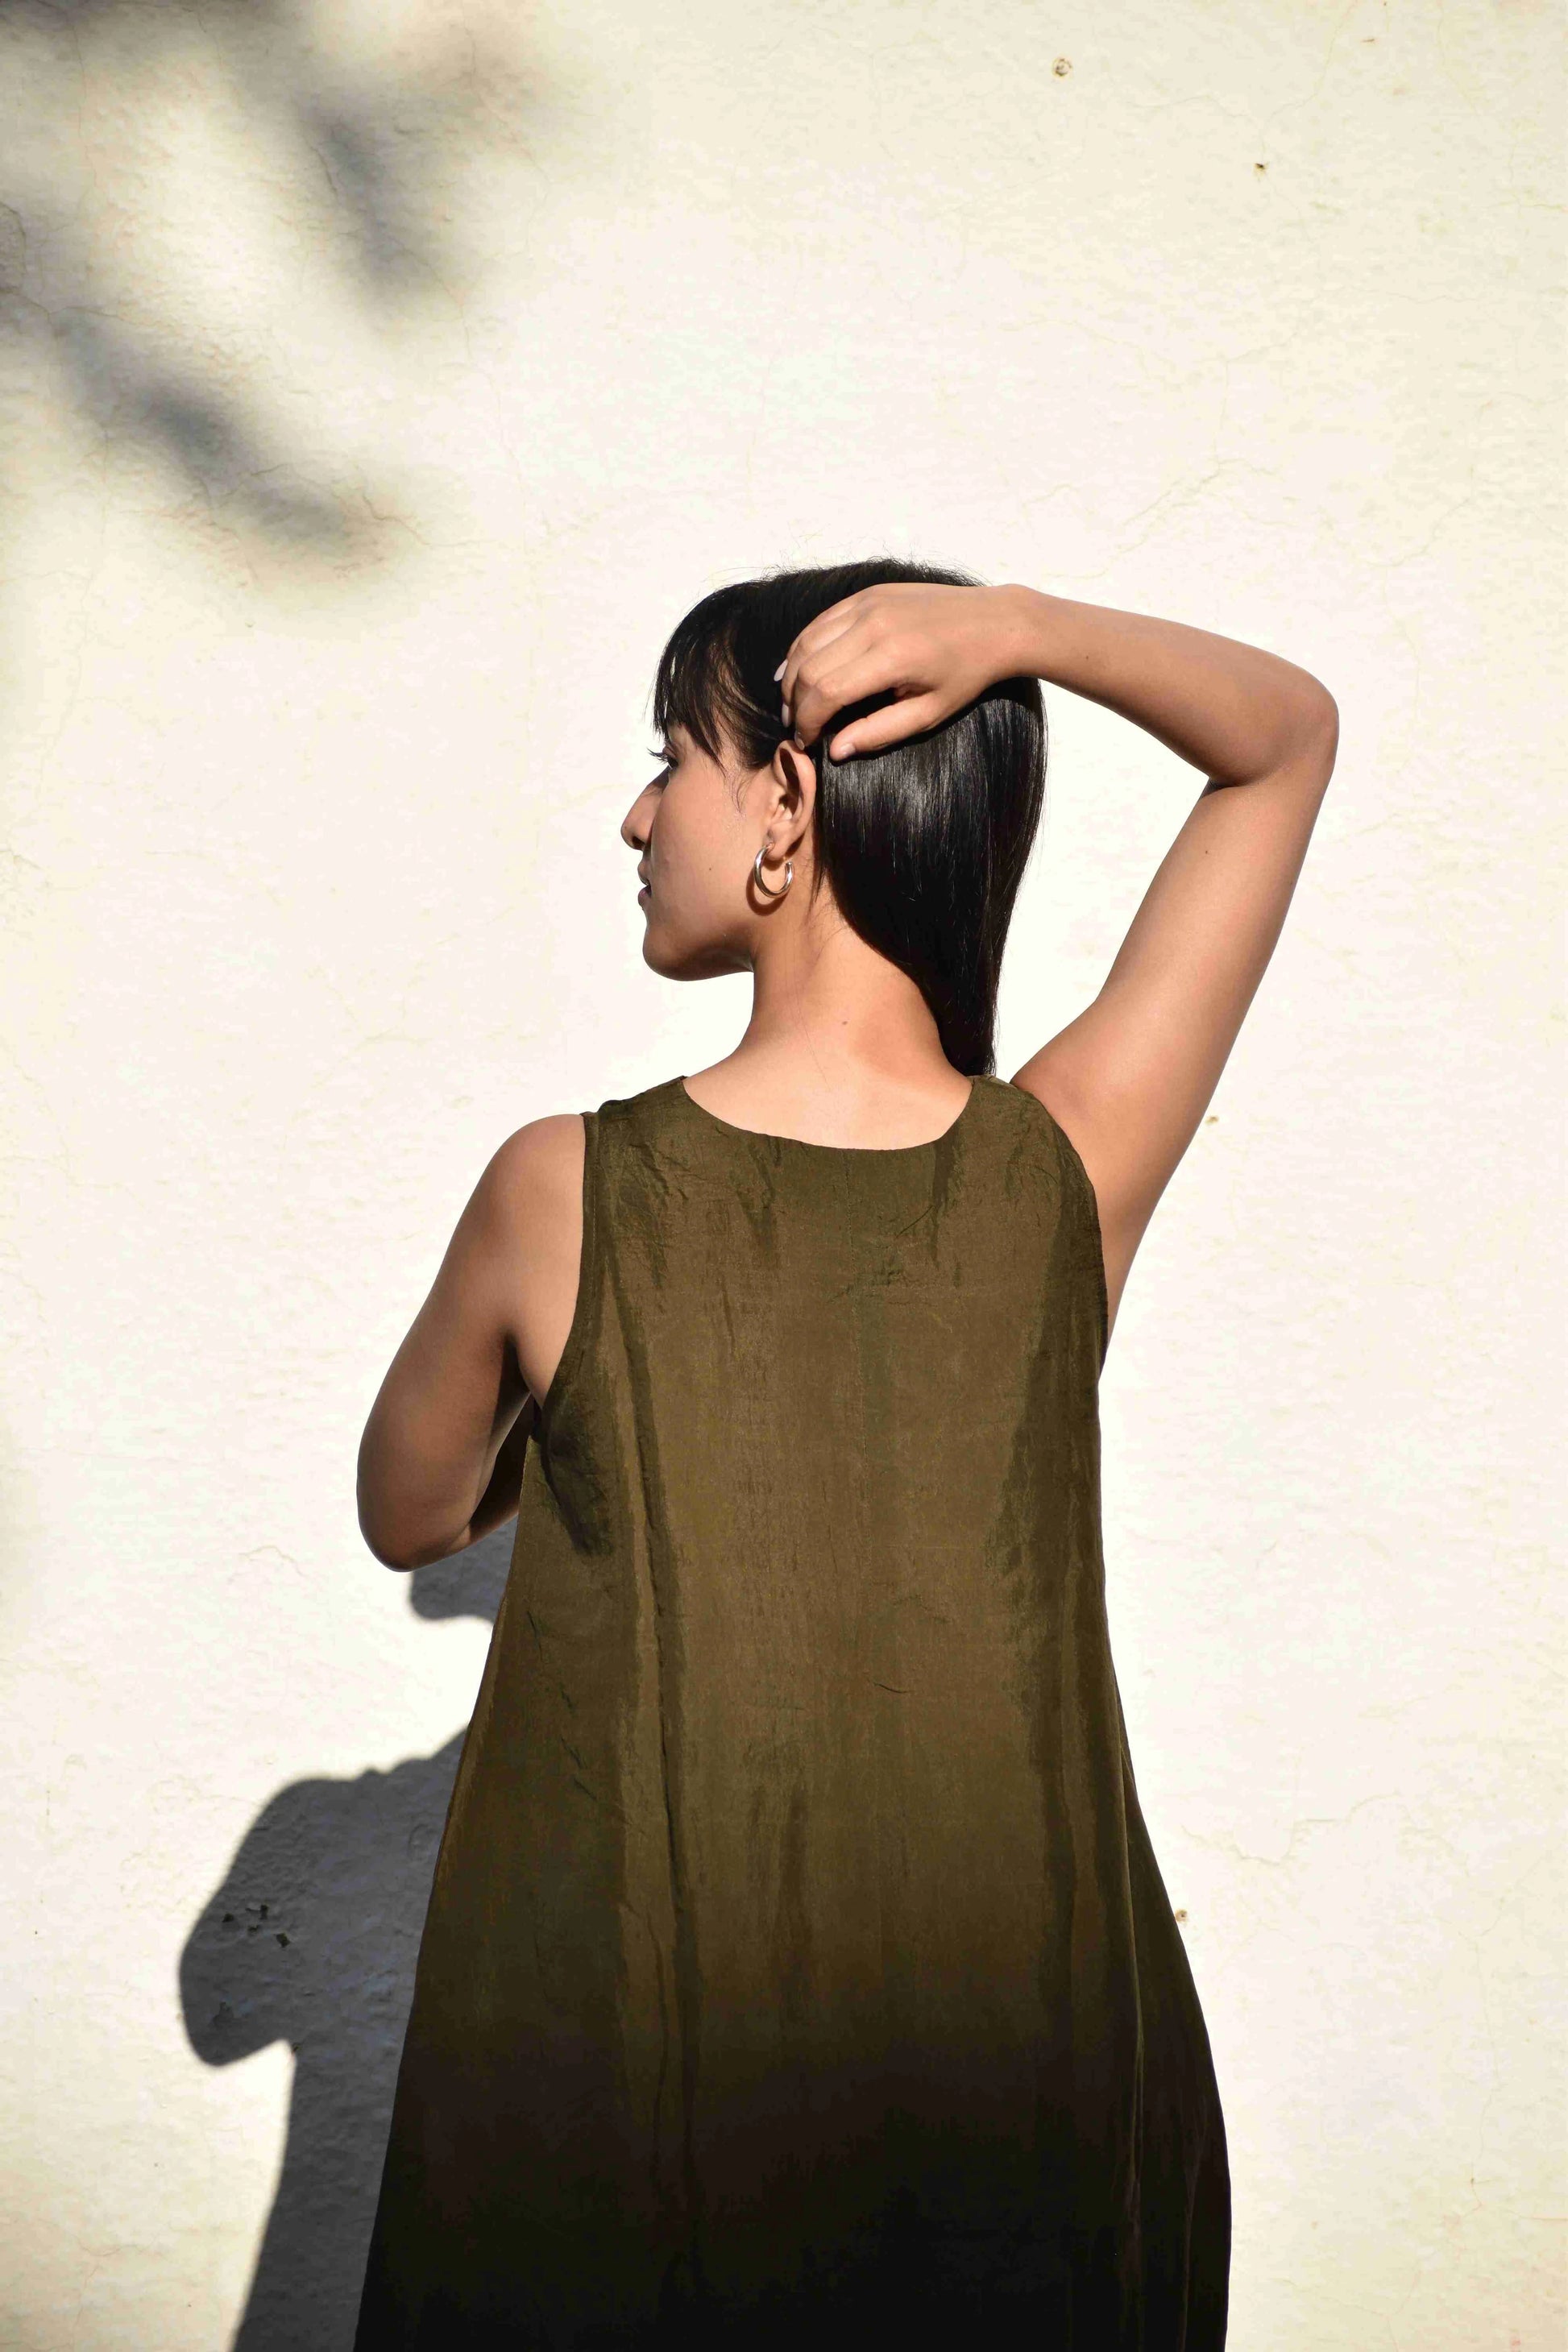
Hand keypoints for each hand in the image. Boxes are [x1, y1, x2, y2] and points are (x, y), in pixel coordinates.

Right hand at [777, 582, 1025, 759]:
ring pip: (807, 641)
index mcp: (892, 658)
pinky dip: (803, 648)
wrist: (994, 622)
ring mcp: (867, 604)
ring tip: (793, 703)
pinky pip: (820, 622)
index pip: (826, 692)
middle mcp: (873, 624)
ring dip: (791, 676)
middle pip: (809, 667)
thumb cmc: (965, 675)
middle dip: (794, 703)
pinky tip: (799, 669)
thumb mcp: (929, 714)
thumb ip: (880, 733)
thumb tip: (835, 751)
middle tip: (795, 727)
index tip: (806, 742)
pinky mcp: (867, 594)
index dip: (807, 721)